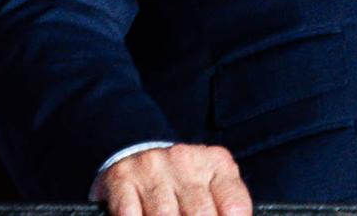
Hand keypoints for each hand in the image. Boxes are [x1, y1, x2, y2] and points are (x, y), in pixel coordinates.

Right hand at [93, 143, 251, 215]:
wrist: (136, 147)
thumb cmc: (182, 176)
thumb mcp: (212, 181)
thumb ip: (225, 204)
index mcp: (216, 163)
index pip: (234, 205)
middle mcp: (186, 161)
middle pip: (199, 214)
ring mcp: (153, 168)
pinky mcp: (122, 178)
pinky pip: (131, 214)